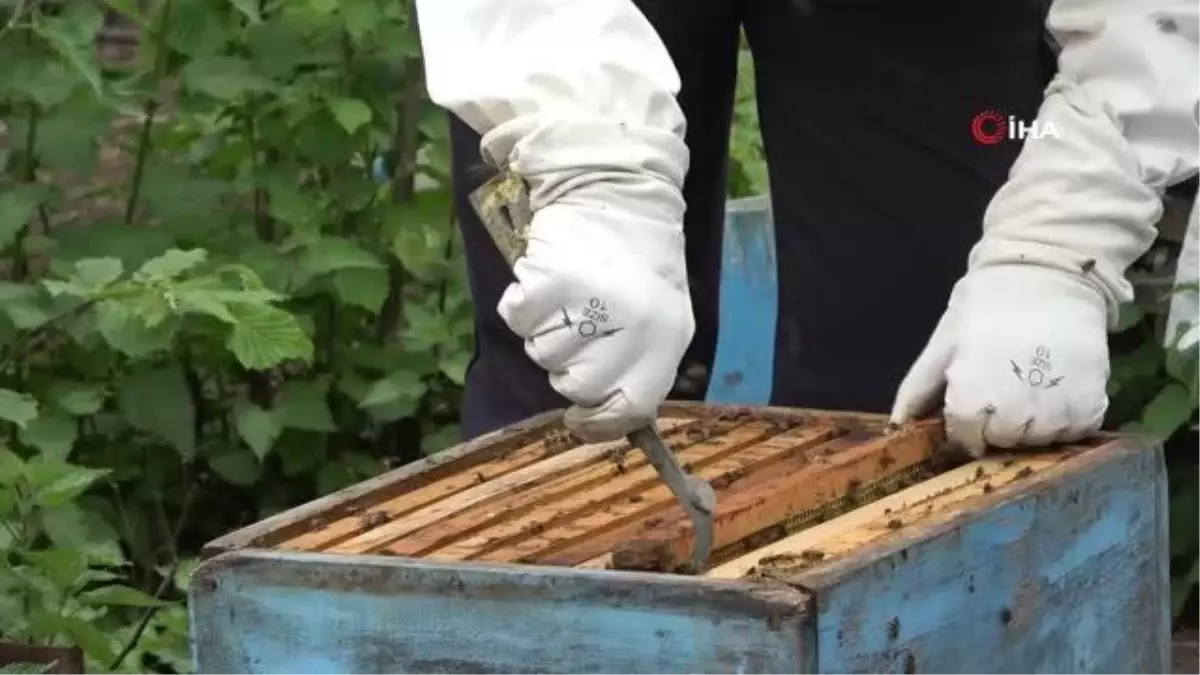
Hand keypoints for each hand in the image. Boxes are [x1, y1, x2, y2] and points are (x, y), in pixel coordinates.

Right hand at [497, 182, 693, 442]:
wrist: (616, 190)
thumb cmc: (640, 259)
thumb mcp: (663, 316)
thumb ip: (643, 365)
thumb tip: (611, 415)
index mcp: (665, 340)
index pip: (630, 406)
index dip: (601, 421)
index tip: (579, 419)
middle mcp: (630, 330)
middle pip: (576, 384)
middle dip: (570, 364)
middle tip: (580, 326)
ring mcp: (586, 307)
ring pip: (542, 353)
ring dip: (547, 330)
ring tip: (571, 293)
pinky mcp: (546, 283)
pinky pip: (518, 318)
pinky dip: (524, 303)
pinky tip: (548, 277)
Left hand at [889, 264, 1109, 456]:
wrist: (1049, 276)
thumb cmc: (988, 305)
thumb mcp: (944, 341)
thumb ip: (919, 388)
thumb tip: (897, 427)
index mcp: (969, 400)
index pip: (967, 441)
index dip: (968, 426)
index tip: (975, 404)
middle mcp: (1011, 415)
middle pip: (1003, 442)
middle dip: (1000, 422)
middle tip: (1006, 386)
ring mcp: (1054, 415)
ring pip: (1039, 441)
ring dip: (1034, 422)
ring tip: (1034, 383)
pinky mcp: (1090, 409)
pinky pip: (1074, 432)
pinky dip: (1067, 418)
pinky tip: (1060, 386)